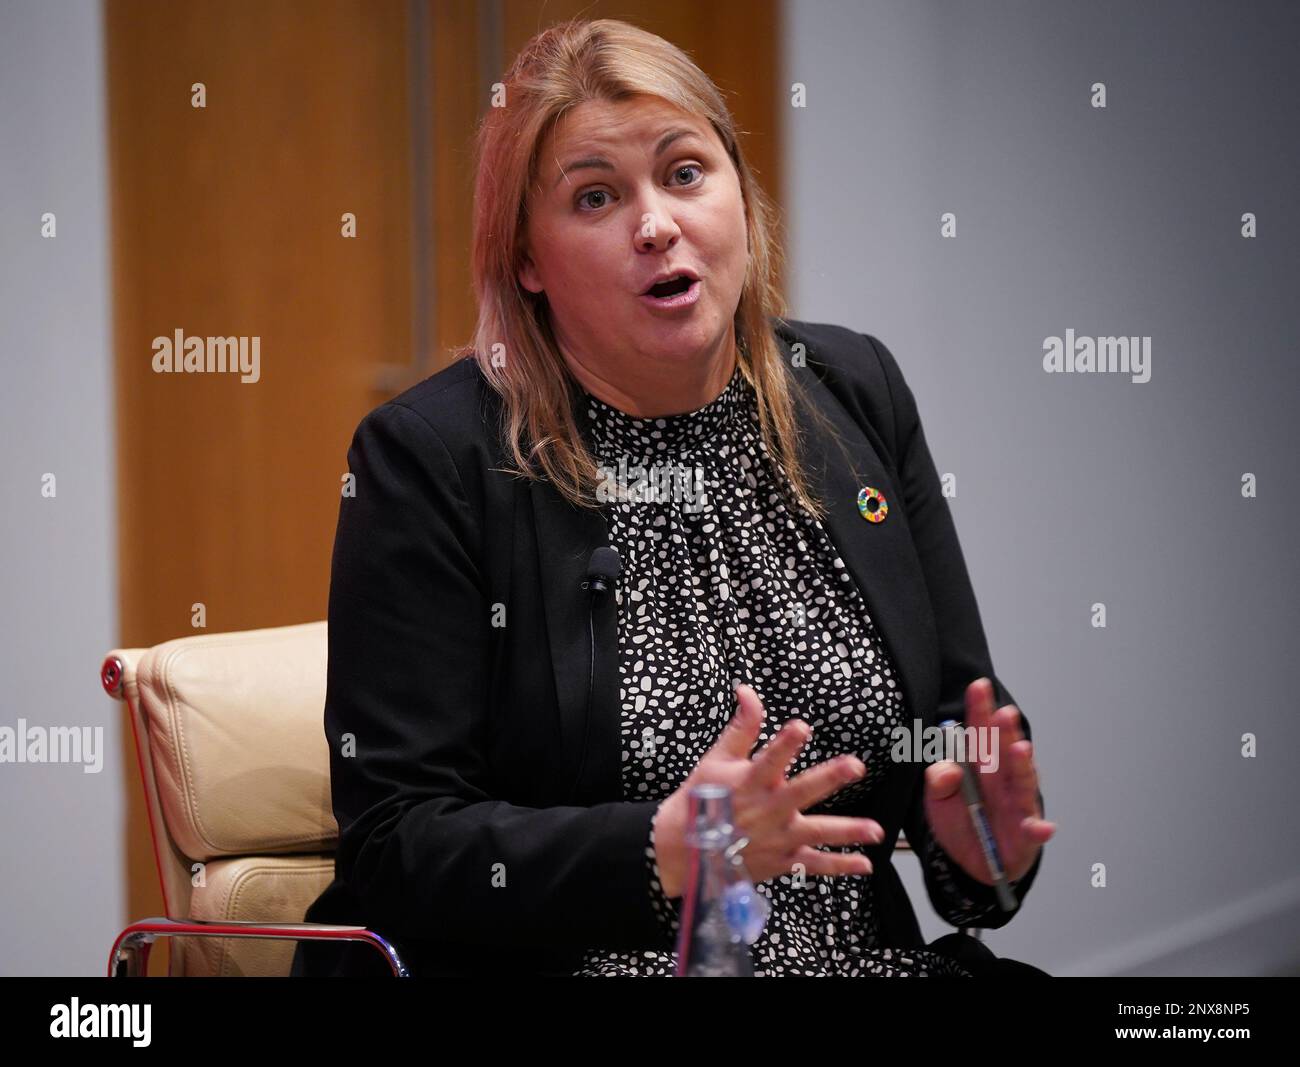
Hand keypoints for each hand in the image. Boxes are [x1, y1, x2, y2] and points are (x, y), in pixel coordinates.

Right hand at [652, 683, 883, 897]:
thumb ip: (743, 726)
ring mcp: (775, 838)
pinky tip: (865, 863)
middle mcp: (766, 810)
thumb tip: (747, 690)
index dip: (784, 743)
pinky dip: (840, 866)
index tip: (801, 727)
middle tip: (854, 766)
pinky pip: (814, 865)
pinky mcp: (780, 861)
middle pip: (801, 792)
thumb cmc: (703, 798)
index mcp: (750, 782)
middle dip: (829, 778)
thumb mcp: (718, 758)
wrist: (685, 849)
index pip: (769, 759)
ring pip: (815, 832)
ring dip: (846, 831)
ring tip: (875, 829)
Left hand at [923, 677, 1057, 885]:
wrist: (972, 863)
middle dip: (1004, 732)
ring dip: (1021, 766)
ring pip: (1022, 783)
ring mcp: (1017, 806)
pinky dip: (1039, 829)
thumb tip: (948, 769)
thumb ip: (937, 782)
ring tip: (1019, 749)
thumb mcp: (937, 801)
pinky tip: (1042, 827)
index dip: (979, 709)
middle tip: (1003, 712)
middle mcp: (1003, 780)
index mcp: (980, 766)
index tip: (978, 686)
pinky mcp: (1026, 835)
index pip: (979, 732)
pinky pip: (1034, 832)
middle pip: (1004, 751)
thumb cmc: (959, 822)